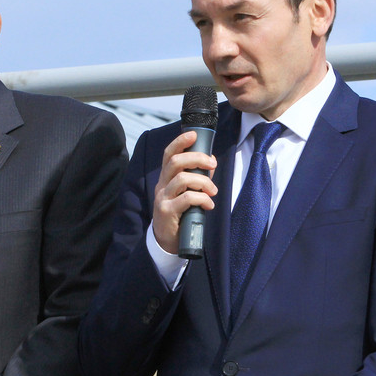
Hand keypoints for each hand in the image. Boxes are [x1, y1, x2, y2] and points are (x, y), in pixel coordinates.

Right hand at [152, 131, 216, 253]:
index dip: (180, 142)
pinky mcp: (166, 211)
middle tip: (212, 163)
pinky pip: (187, 198)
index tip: (193, 135)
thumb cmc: (180, 214)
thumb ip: (197, 177)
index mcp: (166, 178)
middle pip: (175, 162)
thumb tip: (211, 160)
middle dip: (197, 159)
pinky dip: (202, 199)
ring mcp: (162, 198)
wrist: (167, 240)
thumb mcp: (187, 193)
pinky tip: (208, 205)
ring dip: (203, 182)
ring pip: (182, 179)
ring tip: (213, 191)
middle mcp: (162, 185)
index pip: (169, 154)